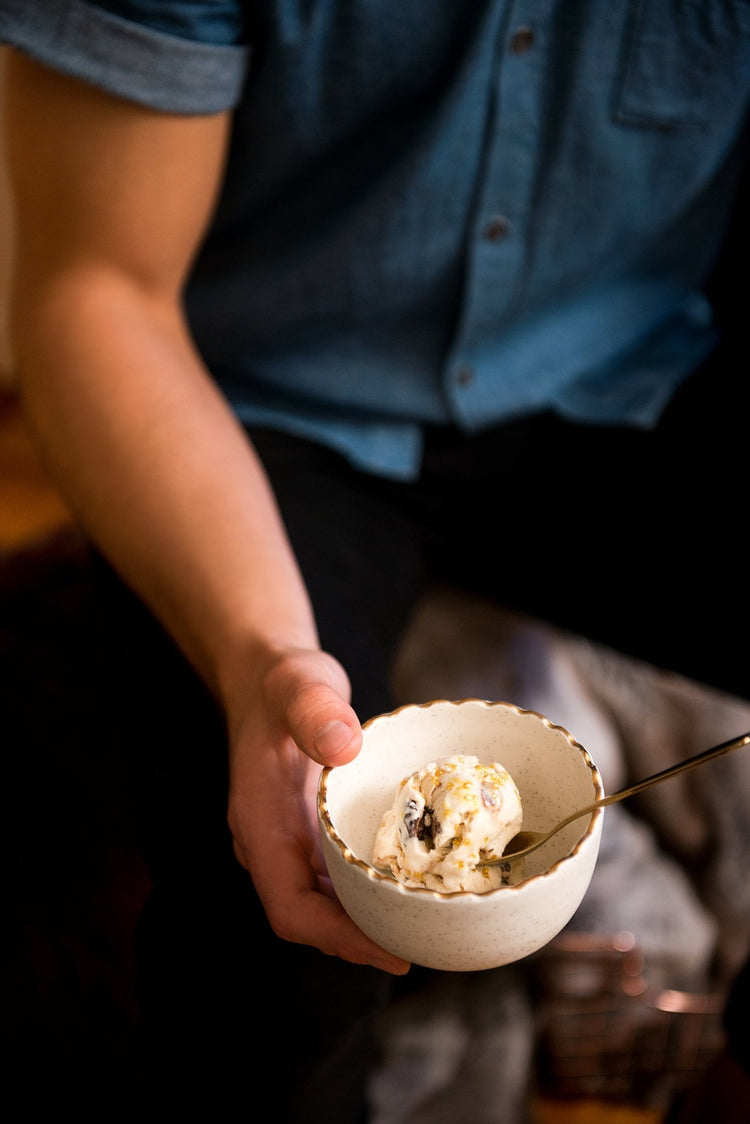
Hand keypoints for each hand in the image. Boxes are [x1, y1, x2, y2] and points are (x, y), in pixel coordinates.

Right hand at [226, 646, 410, 974]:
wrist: (268, 677)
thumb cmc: (283, 682)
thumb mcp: (299, 685)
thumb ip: (315, 710)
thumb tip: (342, 745)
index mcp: (260, 824)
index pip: (290, 908)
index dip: (337, 938)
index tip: (389, 952)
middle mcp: (272, 843)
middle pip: (311, 918)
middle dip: (361, 940)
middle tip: (423, 947)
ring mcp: (290, 840)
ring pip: (324, 903)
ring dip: (366, 920)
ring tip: (424, 926)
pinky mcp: (310, 832)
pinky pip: (336, 876)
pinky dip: (369, 887)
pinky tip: (408, 884)